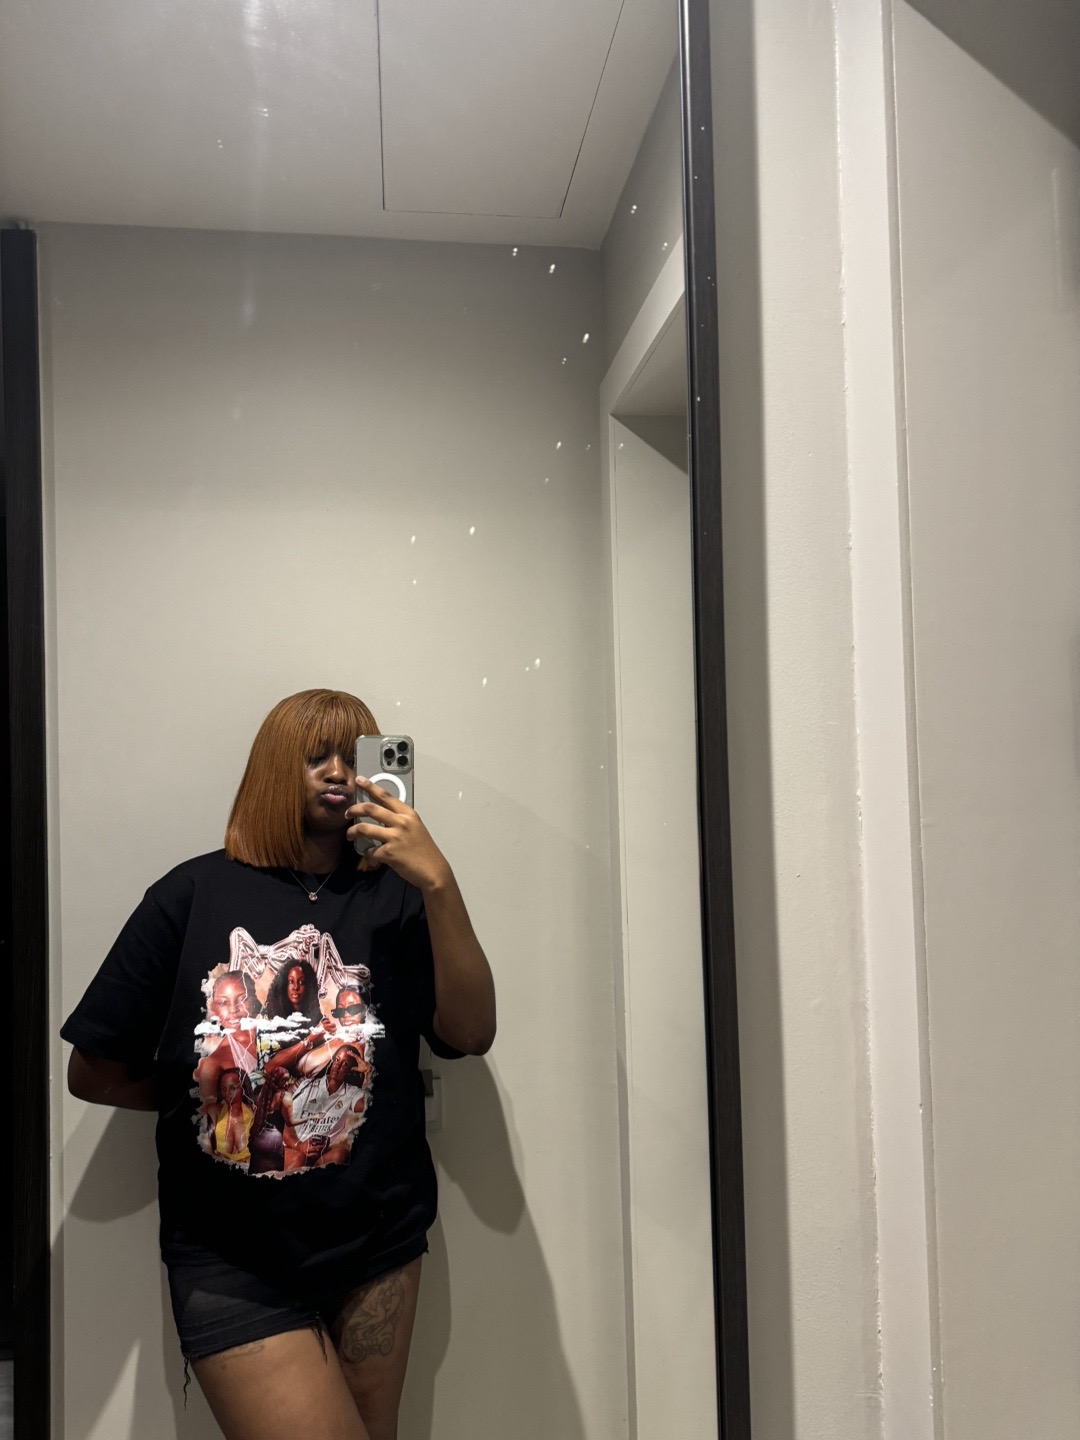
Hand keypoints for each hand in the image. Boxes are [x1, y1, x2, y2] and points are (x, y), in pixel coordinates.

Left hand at [347, 776, 452, 892]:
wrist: (433, 870)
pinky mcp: (389, 853)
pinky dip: (367, 854)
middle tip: (347, 812)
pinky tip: (370, 856)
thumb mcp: (415, 828)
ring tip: (349, 834)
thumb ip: (399, 820)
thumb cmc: (424, 849)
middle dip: (354, 809)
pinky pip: (370, 850)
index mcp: (408, 814)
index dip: (370, 787)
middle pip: (370, 809)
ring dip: (353, 831)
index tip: (359, 780)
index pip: (386, 796)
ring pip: (364, 828)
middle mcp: (401, 822)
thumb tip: (380, 818)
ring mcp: (395, 837)